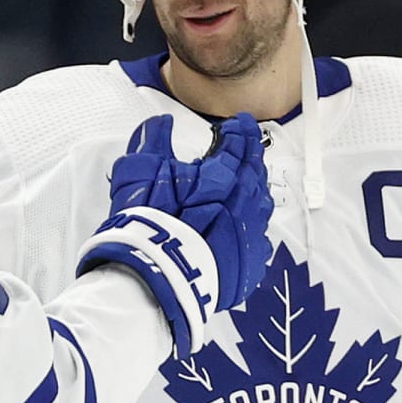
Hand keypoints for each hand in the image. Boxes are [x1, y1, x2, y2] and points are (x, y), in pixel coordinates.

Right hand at [107, 112, 273, 307]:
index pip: (241, 142)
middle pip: (255, 170)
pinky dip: (251, 226)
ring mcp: (252, 233)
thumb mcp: (140, 169)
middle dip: (249, 155)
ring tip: (243, 184)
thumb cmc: (150, 223)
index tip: (238, 124)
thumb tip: (163, 124)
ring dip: (253, 188)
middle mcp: (246, 201)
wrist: (158, 278)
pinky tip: (242, 226)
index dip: (239, 130)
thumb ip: (154, 139)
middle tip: (244, 147)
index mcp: (225, 174)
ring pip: (261, 202)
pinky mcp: (250, 263)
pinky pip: (259, 238)